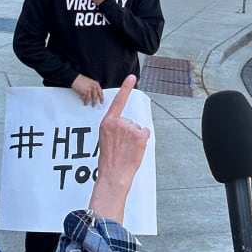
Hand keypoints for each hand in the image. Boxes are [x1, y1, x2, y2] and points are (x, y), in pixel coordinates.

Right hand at [71, 74, 104, 105]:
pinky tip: (82, 101)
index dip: (101, 98)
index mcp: (96, 84)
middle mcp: (94, 87)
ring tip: (86, 104)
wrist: (76, 78)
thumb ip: (94, 88)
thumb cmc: (82, 80)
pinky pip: (84, 98)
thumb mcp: (91, 82)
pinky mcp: (84, 92)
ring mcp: (89, 90)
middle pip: (95, 97)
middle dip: (94, 102)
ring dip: (87, 102)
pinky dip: (83, 100)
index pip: (101, 93)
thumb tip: (95, 95)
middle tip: (93, 105)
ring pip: (89, 99)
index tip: (101, 102)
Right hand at [87, 75, 149, 221]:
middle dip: (130, 134)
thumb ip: (114, 129)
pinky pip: (145, 134)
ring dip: (136, 139)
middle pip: (131, 122)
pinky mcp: (140, 135)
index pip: (118, 101)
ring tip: (127, 151)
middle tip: (122, 148)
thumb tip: (126, 128)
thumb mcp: (106, 140)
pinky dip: (143, 141)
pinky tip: (135, 150)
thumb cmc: (109, 160)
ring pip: (138, 129)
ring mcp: (130, 128)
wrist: (113, 174)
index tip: (131, 77)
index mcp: (107, 123)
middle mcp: (119, 123)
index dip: (125, 88)